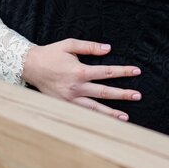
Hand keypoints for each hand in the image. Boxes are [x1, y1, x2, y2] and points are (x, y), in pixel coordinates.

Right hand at [22, 39, 141, 120]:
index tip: (137, 71)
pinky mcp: (64, 106)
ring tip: (126, 118)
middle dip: (123, 94)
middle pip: (105, 92)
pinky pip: (82, 114)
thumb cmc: (51, 54)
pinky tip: (104, 123)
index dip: (123, 72)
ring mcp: (70, 99)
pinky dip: (94, 119)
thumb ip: (90, 46)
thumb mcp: (70, 44)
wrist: (30, 66)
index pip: (107, 72)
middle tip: (138, 96)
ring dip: (111, 113)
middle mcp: (77, 87)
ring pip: (94, 109)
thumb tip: (108, 49)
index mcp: (80, 71)